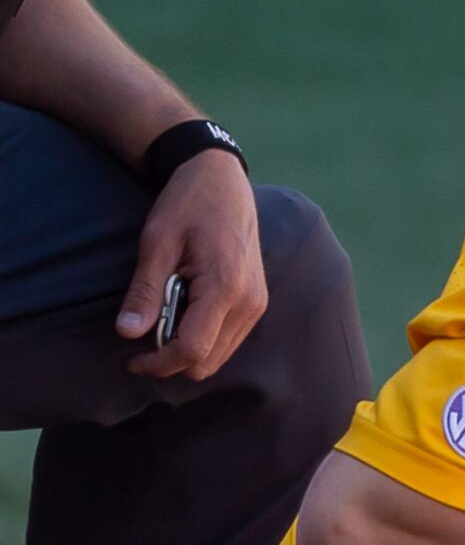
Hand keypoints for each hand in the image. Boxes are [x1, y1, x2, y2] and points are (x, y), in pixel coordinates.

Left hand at [118, 150, 266, 378]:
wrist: (223, 181)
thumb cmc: (188, 204)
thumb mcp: (157, 242)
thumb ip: (145, 290)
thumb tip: (128, 332)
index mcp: (225, 287)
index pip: (193, 348)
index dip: (159, 362)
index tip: (131, 359)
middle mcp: (249, 303)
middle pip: (207, 362)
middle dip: (171, 360)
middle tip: (143, 339)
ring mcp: (257, 304)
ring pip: (219, 356)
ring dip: (187, 349)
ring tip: (162, 321)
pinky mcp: (257, 302)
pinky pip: (228, 340)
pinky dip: (202, 339)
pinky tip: (183, 314)